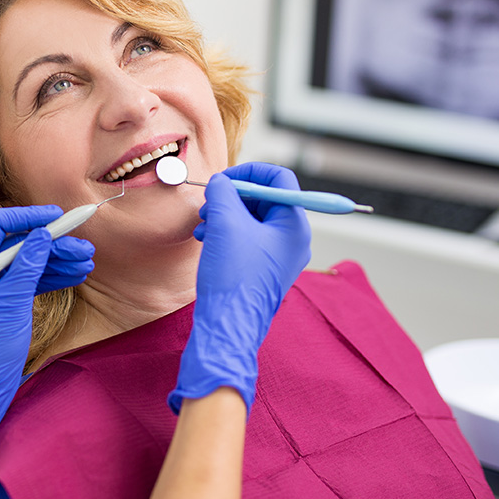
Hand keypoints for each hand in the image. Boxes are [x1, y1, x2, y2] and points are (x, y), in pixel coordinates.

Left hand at [0, 205, 94, 451]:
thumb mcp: (12, 301)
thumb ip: (27, 265)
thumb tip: (42, 234)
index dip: (28, 217)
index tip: (57, 216)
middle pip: (20, 243)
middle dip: (53, 243)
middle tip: (84, 247)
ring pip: (30, 261)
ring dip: (58, 260)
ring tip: (87, 261)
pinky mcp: (9, 299)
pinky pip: (33, 279)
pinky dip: (53, 276)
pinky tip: (76, 275)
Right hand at [168, 162, 311, 413]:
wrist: (227, 326)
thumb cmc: (232, 276)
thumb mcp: (225, 222)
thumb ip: (224, 191)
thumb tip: (222, 182)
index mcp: (294, 225)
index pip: (280, 179)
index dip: (249, 172)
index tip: (223, 180)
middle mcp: (293, 240)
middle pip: (264, 199)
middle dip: (232, 196)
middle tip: (209, 203)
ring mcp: (279, 257)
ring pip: (252, 220)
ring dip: (225, 215)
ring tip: (203, 224)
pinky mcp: (263, 271)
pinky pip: (246, 240)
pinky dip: (226, 233)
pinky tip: (206, 238)